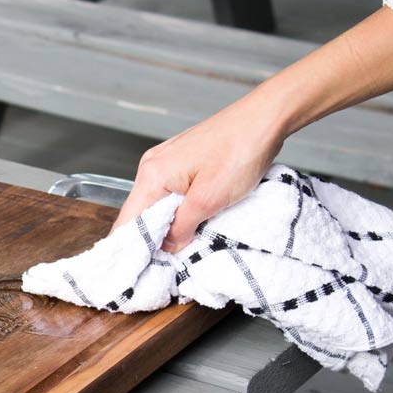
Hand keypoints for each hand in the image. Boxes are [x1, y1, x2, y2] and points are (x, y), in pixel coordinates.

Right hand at [112, 94, 286, 252]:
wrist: (265, 118)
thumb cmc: (240, 152)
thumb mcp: (209, 200)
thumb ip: (181, 227)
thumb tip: (166, 247)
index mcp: (152, 175)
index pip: (127, 222)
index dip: (131, 250)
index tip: (139, 274)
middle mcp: (151, 166)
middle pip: (139, 214)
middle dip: (150, 241)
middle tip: (164, 267)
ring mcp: (165, 160)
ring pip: (156, 204)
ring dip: (166, 226)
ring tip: (180, 248)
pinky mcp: (181, 160)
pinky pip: (169, 193)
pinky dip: (176, 211)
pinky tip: (191, 222)